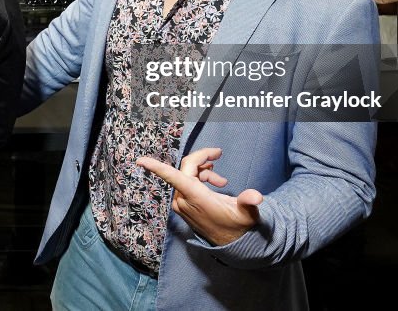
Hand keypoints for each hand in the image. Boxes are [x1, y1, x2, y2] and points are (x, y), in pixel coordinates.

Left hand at [136, 148, 262, 246]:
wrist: (232, 243)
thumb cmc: (238, 226)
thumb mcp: (247, 214)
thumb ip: (249, 203)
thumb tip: (256, 197)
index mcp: (195, 198)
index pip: (173, 177)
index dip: (156, 167)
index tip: (140, 160)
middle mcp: (183, 200)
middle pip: (186, 167)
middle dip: (202, 158)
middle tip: (219, 154)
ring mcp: (181, 203)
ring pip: (187, 174)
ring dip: (204, 171)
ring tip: (221, 179)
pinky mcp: (182, 205)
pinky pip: (187, 182)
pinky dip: (200, 178)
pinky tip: (215, 182)